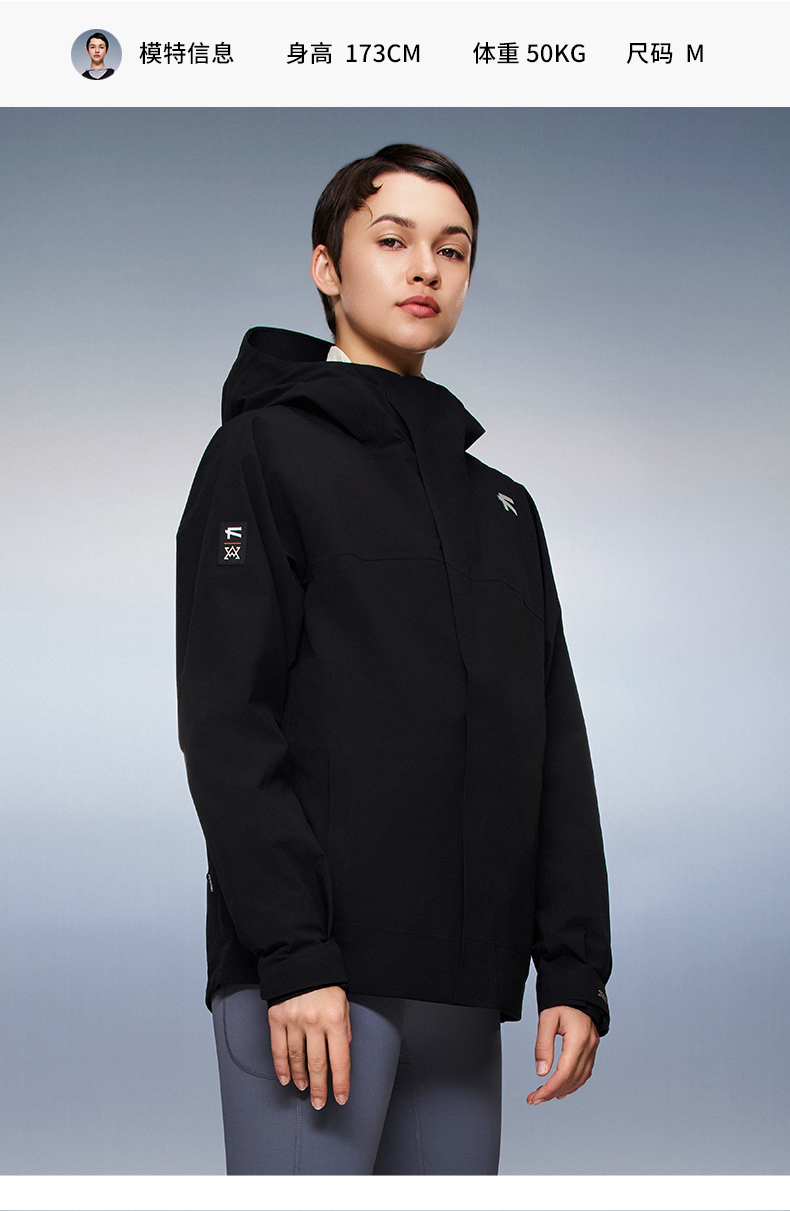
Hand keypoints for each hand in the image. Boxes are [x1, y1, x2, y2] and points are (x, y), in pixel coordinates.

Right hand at [268, 985, 351, 1109]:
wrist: (299, 961)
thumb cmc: (325, 984)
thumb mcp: (343, 1004)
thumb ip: (343, 1030)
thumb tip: (341, 1056)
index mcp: (335, 1019)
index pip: (340, 1060)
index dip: (341, 1083)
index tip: (341, 1098)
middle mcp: (314, 1022)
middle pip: (317, 1064)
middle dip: (320, 1088)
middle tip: (320, 1102)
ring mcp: (294, 1021)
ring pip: (297, 1059)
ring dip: (301, 1077)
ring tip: (304, 1087)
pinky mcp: (276, 1018)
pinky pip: (278, 1049)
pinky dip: (281, 1067)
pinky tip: (285, 1078)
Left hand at [526, 1005, 598, 1104]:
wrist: (578, 992)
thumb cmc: (563, 1003)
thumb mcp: (547, 1019)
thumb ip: (543, 1046)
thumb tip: (541, 1072)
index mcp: (578, 1039)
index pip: (565, 1073)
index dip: (550, 1088)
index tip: (536, 1097)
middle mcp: (589, 1047)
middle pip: (572, 1079)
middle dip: (553, 1092)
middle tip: (535, 1099)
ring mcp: (593, 1049)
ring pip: (580, 1079)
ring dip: (562, 1090)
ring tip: (544, 1095)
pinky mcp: (592, 1050)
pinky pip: (584, 1073)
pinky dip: (573, 1083)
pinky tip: (562, 1088)